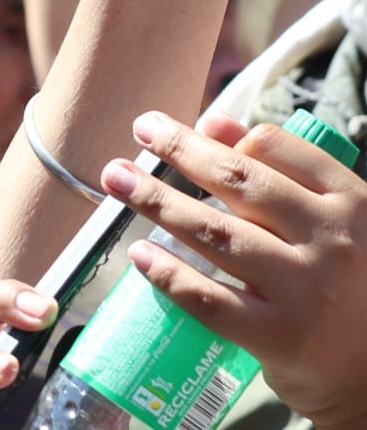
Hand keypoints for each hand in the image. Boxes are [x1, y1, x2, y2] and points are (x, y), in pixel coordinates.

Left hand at [99, 111, 366, 429]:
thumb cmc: (343, 282)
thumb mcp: (329, 220)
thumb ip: (278, 170)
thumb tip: (212, 123)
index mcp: (349, 204)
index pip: (274, 149)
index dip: (213, 133)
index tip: (166, 126)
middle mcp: (332, 241)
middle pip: (238, 183)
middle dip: (179, 151)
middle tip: (138, 131)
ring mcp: (306, 291)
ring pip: (215, 233)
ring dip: (157, 201)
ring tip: (116, 179)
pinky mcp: (279, 336)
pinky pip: (210, 298)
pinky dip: (168, 274)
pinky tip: (140, 255)